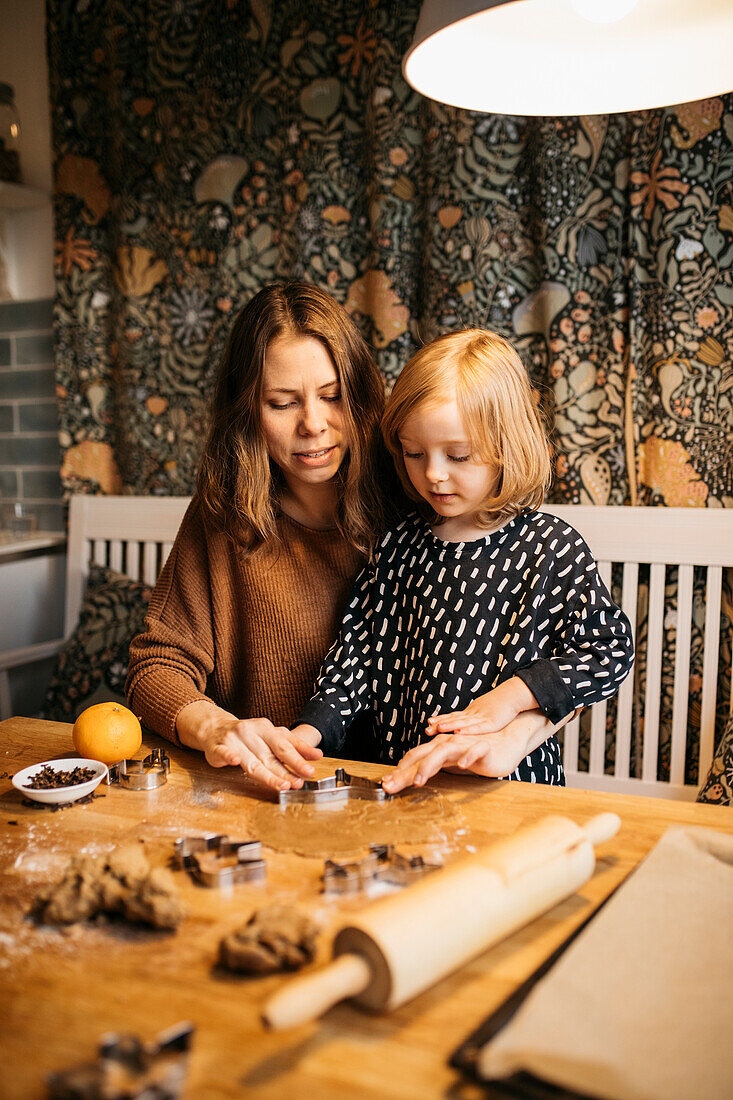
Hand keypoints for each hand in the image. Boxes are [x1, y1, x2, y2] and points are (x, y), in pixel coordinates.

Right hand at [177, 702, 321, 791]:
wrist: (215, 727)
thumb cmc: (249, 735)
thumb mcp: (272, 736)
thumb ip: (294, 745)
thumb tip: (318, 755)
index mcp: (266, 728)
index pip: (285, 745)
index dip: (298, 759)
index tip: (310, 770)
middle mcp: (251, 732)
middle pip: (271, 756)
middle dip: (286, 771)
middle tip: (298, 783)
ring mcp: (234, 740)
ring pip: (252, 761)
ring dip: (267, 774)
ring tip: (282, 785)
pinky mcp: (218, 748)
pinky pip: (224, 752)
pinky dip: (229, 756)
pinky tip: (235, 761)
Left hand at [383, 708, 558, 792]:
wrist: (506, 743)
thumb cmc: (476, 754)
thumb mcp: (450, 763)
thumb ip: (434, 767)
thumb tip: (413, 778)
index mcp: (438, 747)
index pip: (414, 758)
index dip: (399, 771)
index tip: (385, 784)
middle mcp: (447, 743)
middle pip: (422, 756)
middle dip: (404, 772)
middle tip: (390, 786)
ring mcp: (464, 744)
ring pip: (443, 752)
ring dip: (429, 766)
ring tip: (418, 781)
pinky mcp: (483, 748)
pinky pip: (475, 751)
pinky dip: (467, 757)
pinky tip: (461, 765)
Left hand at [425, 676, 537, 736]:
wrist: (514, 695)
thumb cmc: (502, 704)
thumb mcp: (485, 710)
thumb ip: (476, 717)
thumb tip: (467, 724)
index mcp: (473, 711)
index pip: (454, 716)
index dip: (441, 719)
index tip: (428, 723)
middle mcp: (474, 713)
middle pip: (454, 719)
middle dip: (440, 724)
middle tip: (427, 729)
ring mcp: (482, 717)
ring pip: (463, 722)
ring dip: (449, 726)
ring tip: (437, 728)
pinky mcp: (492, 722)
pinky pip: (478, 728)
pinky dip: (468, 731)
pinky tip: (458, 733)